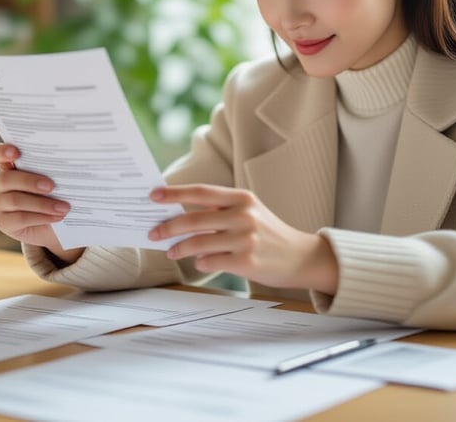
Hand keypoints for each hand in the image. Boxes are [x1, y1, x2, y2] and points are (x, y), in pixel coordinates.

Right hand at [0, 143, 81, 263]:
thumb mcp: (59, 179)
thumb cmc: (59, 194)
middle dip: (30, 181)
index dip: (2, 152)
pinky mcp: (4, 222)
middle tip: (52, 186)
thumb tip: (72, 158)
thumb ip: (56, 168)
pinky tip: (58, 217)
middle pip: (7, 179)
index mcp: (11, 167)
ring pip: (14, 200)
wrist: (61, 225)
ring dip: (42, 203)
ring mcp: (0, 204)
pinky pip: (20, 218)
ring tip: (64, 207)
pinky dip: (41, 217)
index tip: (15, 152)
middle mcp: (1, 184)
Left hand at [148, 184, 338, 292]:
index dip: (175, 193)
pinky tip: (200, 262)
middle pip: (194, 219)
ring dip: (180, 248)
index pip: (201, 192)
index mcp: (242, 198)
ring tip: (171, 251)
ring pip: (199, 243)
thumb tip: (181, 214)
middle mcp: (244, 216)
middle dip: (169, 226)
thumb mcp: (250, 212)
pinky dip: (201, 263)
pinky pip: (211, 262)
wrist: (302, 257)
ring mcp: (246, 239)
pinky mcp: (247, 262)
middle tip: (154, 232)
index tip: (154, 196)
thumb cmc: (269, 234)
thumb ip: (221, 210)